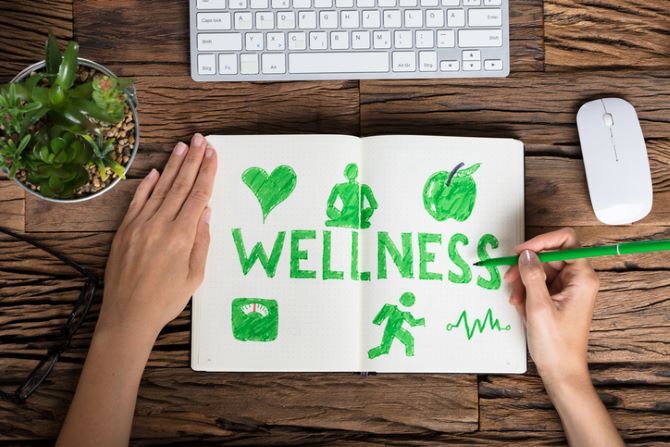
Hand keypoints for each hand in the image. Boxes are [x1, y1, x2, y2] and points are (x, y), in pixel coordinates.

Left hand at [98, 133, 217, 341]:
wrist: (128, 315)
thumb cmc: (165, 300)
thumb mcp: (194, 276)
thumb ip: (202, 242)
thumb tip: (206, 212)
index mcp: (181, 237)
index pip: (198, 196)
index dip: (207, 173)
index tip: (213, 154)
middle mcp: (159, 225)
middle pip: (180, 185)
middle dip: (193, 160)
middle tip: (200, 139)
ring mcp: (139, 226)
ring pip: (160, 188)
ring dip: (173, 165)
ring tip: (182, 146)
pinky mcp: (124, 230)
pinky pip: (137, 201)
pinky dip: (147, 185)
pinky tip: (156, 171)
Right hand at [505, 228, 598, 387]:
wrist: (561, 370)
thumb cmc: (557, 344)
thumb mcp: (538, 306)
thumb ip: (531, 275)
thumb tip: (526, 254)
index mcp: (582, 278)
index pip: (565, 241)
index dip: (541, 241)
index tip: (521, 251)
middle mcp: (578, 280)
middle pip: (548, 255)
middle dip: (526, 265)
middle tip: (510, 277)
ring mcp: (568, 289)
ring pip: (540, 269)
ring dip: (523, 281)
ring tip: (515, 298)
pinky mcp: (558, 297)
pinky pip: (538, 283)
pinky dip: (526, 291)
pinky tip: (521, 306)